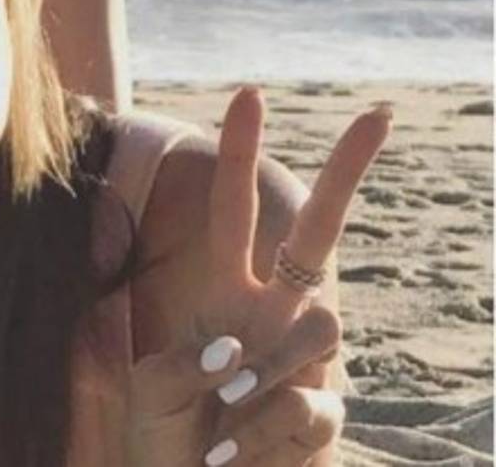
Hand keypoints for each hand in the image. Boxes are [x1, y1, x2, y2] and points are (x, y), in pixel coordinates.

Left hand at [124, 87, 390, 464]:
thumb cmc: (165, 437)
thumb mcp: (148, 389)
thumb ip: (179, 365)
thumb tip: (235, 354)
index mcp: (225, 294)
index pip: (235, 215)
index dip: (242, 159)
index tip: (249, 95)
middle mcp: (272, 314)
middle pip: (319, 232)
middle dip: (347, 174)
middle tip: (379, 113)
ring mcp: (303, 360)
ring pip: (321, 328)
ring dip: (267, 371)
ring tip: (223, 410)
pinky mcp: (322, 413)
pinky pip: (308, 406)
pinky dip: (259, 435)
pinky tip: (230, 456)